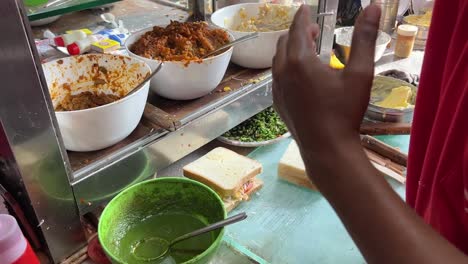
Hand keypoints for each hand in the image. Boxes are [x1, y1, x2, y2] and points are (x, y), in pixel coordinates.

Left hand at [272, 4, 380, 164]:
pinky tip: (300, 74)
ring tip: (307, 49)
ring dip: (290, 49)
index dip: (302, 16)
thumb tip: (373, 6)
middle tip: (313, 30)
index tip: (305, 7)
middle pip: (284, 42)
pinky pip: (277, 77)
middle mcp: (282, 72)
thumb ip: (365, 38)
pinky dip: (286, 67)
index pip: (297, 28)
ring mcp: (277, 89)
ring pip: (278, 59)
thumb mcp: (360, 73)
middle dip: (297, 32)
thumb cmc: (345, 111)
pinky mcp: (277, 103)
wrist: (327, 149)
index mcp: (299, 61)